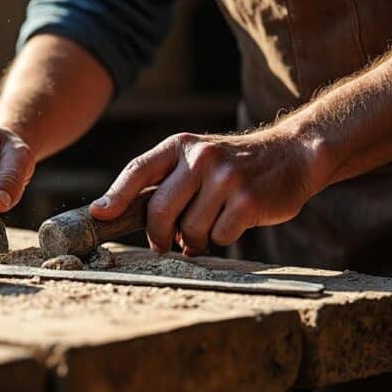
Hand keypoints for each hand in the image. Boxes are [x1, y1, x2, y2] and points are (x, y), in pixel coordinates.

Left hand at [89, 129, 327, 254]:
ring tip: (209, 226)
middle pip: (159, 210)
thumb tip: (114, 213)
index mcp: (180, 146)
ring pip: (190, 229)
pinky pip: (219, 237)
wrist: (293, 154)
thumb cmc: (232, 165)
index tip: (99, 215)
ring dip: (195, 239)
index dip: (115, 196)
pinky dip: (222, 238)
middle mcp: (200, 158)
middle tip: (163, 245)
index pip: (137, 171)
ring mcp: (226, 178)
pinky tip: (233, 223)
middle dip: (158, 235)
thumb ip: (164, 182)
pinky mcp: (249, 201)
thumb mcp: (196, 159)